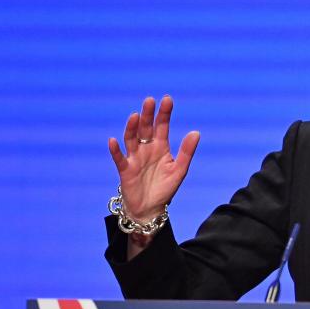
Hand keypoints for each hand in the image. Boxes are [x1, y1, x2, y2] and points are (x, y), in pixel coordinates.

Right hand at [108, 95, 199, 221]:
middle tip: (149, 101)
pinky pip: (119, 158)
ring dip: (132, 127)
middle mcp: (146, 149)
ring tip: (135, 116)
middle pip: (145, 128)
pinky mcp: (125, 170)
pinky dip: (116, 150)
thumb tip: (196, 132)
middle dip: (147, 115)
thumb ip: (186, 152)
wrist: (150, 209)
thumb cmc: (165, 188)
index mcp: (161, 147)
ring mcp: (134, 158)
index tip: (167, 99)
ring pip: (131, 139)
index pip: (162, 126)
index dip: (164, 114)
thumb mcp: (179, 170)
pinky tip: (113, 141)